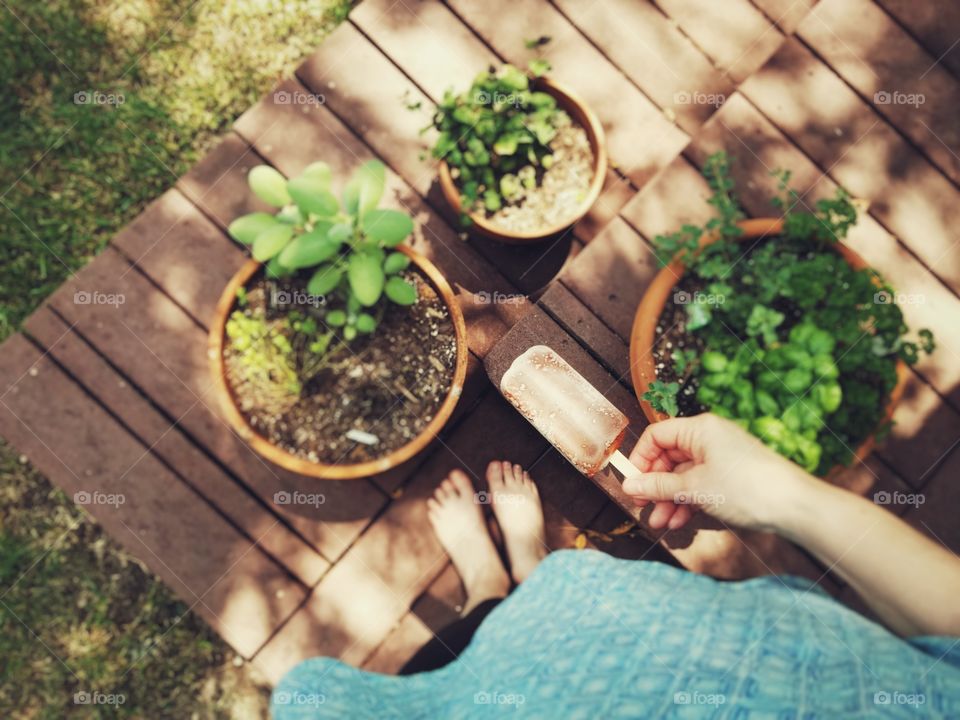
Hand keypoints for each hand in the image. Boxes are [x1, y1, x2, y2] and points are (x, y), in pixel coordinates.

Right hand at [622, 413, 812, 531]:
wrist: (794, 506)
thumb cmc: (747, 488)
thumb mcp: (694, 488)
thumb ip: (659, 485)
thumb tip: (629, 484)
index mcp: (699, 429)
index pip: (657, 436)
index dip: (640, 459)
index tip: (632, 483)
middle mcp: (709, 439)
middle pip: (668, 458)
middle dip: (655, 485)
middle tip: (644, 507)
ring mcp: (720, 458)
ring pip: (683, 476)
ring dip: (669, 499)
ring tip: (661, 523)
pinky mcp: (730, 477)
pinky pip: (699, 485)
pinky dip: (687, 502)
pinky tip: (679, 521)